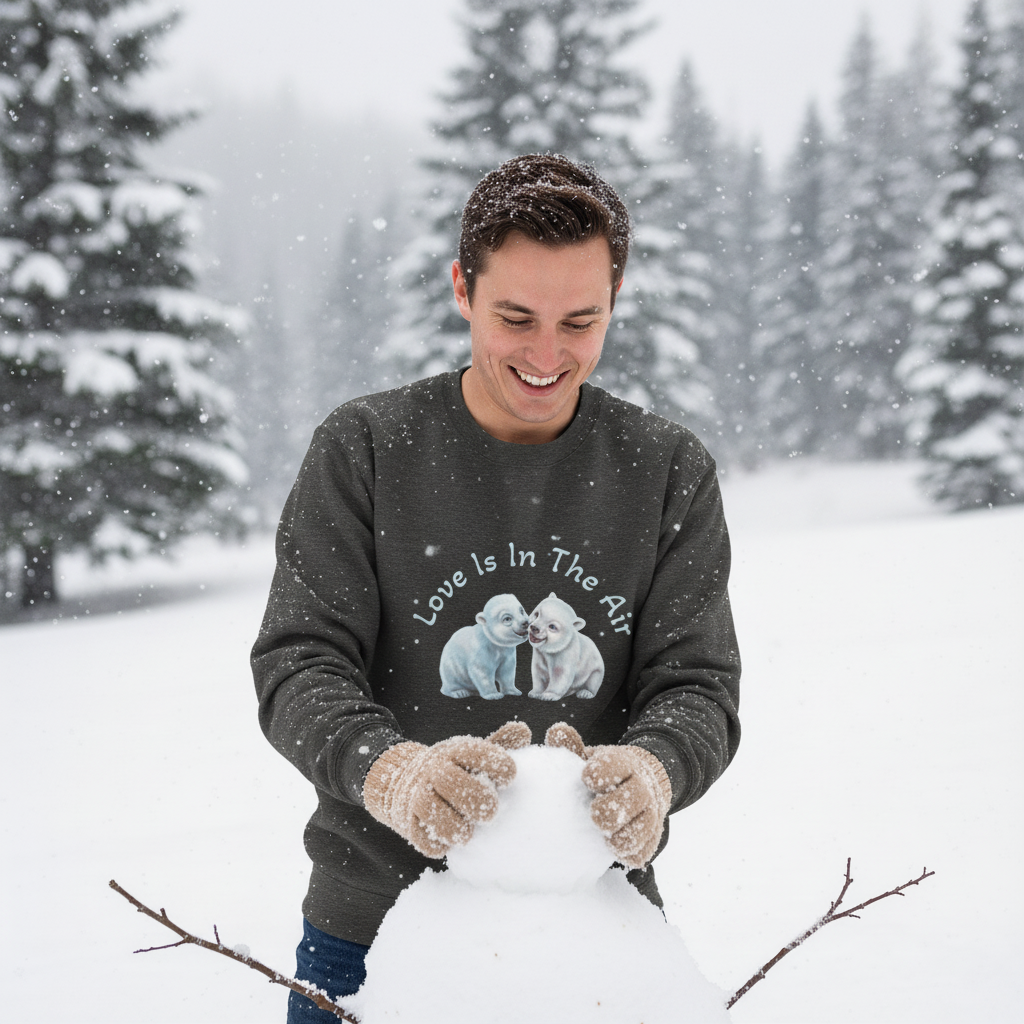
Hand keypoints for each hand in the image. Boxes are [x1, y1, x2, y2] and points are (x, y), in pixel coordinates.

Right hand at [362, 721, 530, 857]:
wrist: (398, 780)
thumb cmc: (450, 769)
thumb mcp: (471, 753)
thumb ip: (499, 744)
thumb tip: (525, 731)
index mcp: (453, 752)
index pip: (477, 753)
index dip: (499, 766)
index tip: (509, 779)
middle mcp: (434, 770)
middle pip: (456, 785)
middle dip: (480, 801)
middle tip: (490, 812)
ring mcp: (417, 796)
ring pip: (437, 814)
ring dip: (459, 828)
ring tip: (469, 831)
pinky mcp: (408, 823)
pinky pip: (425, 839)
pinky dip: (439, 844)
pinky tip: (449, 841)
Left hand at [546, 723, 671, 869]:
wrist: (644, 781)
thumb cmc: (606, 772)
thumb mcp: (592, 758)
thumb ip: (572, 747)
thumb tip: (555, 731)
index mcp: (625, 764)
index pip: (617, 765)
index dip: (601, 773)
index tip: (586, 778)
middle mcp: (642, 786)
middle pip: (634, 798)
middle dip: (611, 809)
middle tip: (594, 815)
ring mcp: (650, 811)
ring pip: (644, 826)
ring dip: (624, 836)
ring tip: (607, 839)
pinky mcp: (652, 835)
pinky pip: (646, 848)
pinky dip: (633, 853)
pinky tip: (618, 852)